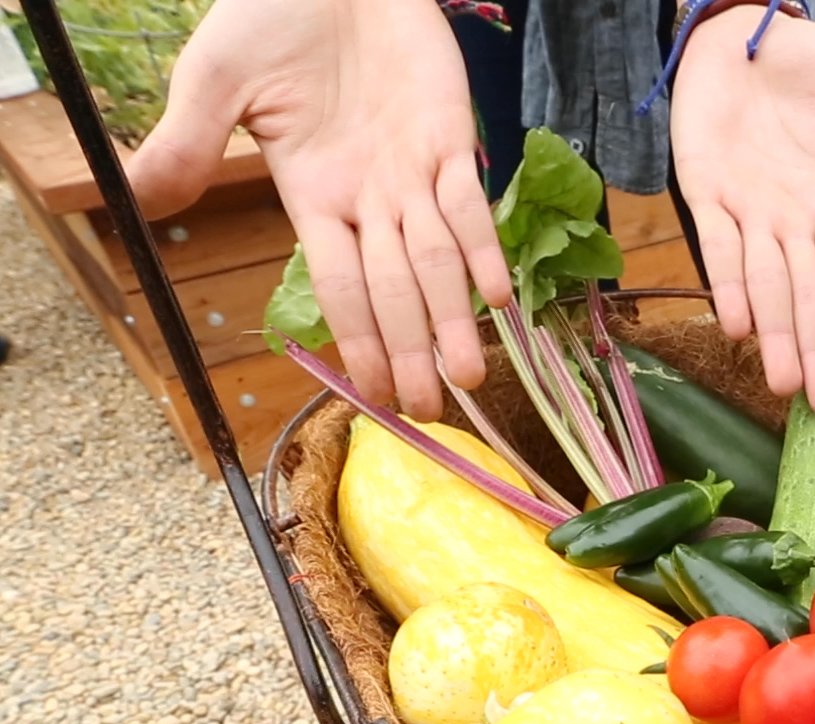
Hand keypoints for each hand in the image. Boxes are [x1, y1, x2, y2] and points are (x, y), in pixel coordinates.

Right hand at [126, 0, 509, 421]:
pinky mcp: (451, 137)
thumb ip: (188, 141)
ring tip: (469, 378)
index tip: (371, 396)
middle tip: (429, 412)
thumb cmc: (272, 16)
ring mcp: (412, 172)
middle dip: (410, 352)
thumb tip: (137, 196)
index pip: (339, 286)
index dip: (356, 342)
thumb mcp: (216, 79)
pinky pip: (471, 202)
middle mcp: (368, 199)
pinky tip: (498, 298)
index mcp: (313, 197)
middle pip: (393, 291)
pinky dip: (485, 248)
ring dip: (454, 321)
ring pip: (437, 262)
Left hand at [670, 9, 814, 414]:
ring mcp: (749, 212)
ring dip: (774, 336)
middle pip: (807, 299)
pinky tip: (735, 325)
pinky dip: (728, 283)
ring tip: (784, 385)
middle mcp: (793, 222)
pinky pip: (717, 246)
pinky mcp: (704, 192)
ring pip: (765, 286)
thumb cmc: (811, 66)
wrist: (743, 38)